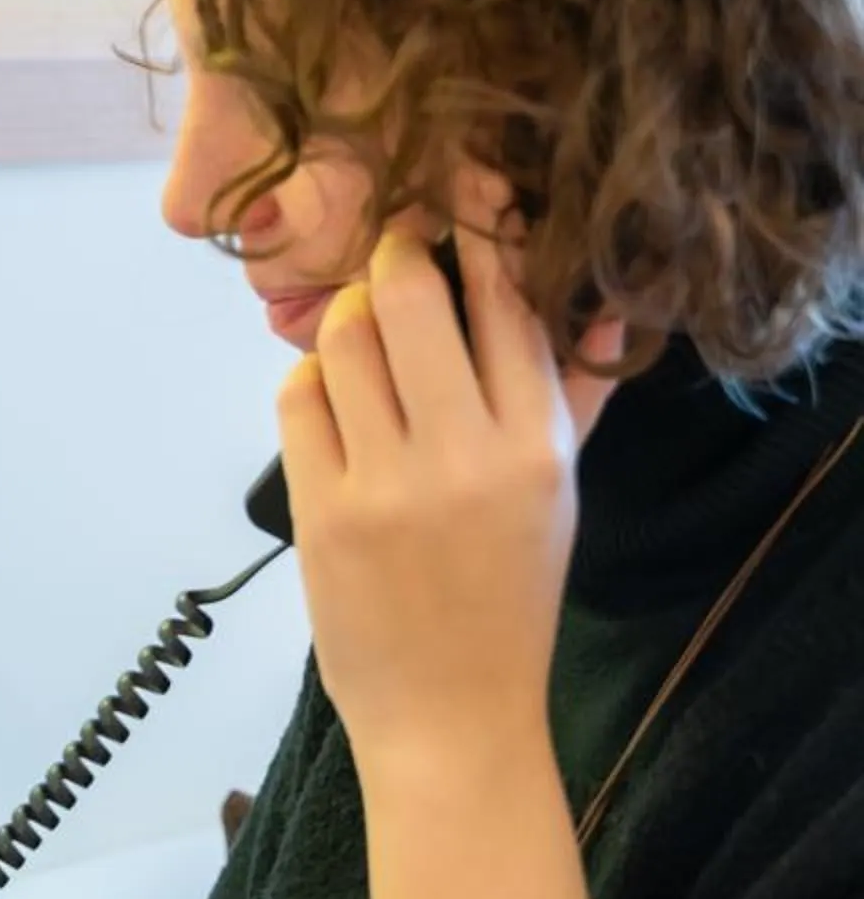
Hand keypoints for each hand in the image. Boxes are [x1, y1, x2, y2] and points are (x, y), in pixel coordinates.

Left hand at [276, 164, 626, 778]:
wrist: (451, 718)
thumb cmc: (507, 598)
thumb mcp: (557, 494)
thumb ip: (572, 394)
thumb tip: (602, 300)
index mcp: (540, 445)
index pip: (508, 301)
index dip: (478, 225)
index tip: (459, 181)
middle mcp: (465, 454)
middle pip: (409, 296)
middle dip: (393, 254)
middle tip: (390, 249)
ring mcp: (388, 484)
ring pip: (342, 338)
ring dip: (344, 320)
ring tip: (359, 335)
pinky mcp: (323, 512)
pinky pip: (296, 399)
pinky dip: (306, 382)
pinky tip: (328, 400)